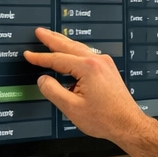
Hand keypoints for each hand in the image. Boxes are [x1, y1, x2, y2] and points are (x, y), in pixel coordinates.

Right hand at [24, 28, 149, 144]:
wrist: (128, 124)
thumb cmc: (106, 119)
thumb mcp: (71, 107)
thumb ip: (52, 91)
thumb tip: (42, 80)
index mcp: (88, 68)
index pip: (57, 59)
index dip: (40, 58)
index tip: (28, 55)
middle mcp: (98, 61)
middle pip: (69, 46)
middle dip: (52, 39)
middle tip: (39, 32)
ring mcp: (106, 65)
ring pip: (80, 48)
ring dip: (64, 43)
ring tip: (51, 38)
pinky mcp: (109, 70)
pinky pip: (88, 55)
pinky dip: (75, 52)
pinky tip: (70, 54)